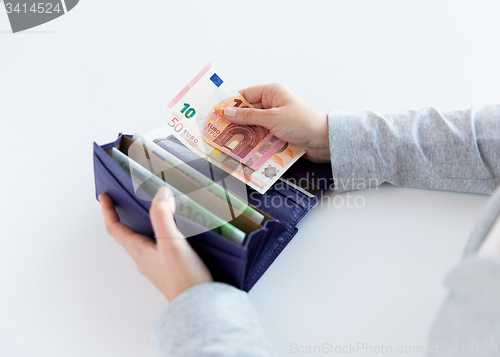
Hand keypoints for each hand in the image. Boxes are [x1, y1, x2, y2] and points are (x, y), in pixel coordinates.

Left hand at [99, 187, 212, 301]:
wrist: (198, 306)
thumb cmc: (183, 278)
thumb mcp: (171, 242)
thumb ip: (163, 216)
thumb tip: (160, 194)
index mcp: (139, 251)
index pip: (115, 229)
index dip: (108, 211)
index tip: (105, 196)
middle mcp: (144, 258)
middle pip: (129, 234)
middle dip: (127, 216)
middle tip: (129, 200)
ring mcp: (157, 265)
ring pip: (146, 240)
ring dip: (147, 224)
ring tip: (157, 211)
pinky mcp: (170, 269)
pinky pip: (161, 247)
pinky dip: (164, 234)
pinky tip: (178, 231)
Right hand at [224, 83, 329, 162]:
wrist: (324, 141)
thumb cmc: (303, 123)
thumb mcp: (273, 118)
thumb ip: (249, 116)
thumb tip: (228, 112)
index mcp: (272, 93)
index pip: (245, 95)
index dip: (230, 104)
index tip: (216, 113)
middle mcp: (272, 105)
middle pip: (247, 113)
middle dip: (235, 122)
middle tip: (219, 132)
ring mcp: (275, 120)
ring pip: (253, 127)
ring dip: (244, 135)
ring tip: (229, 143)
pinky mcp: (278, 134)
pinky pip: (261, 137)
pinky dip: (253, 143)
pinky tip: (244, 150)